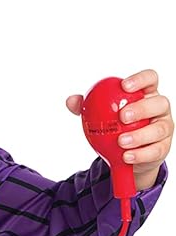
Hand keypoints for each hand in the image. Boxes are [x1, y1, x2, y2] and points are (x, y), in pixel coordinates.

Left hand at [66, 69, 172, 189]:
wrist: (129, 155)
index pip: (150, 79)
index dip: (140, 79)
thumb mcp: (104, 117)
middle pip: (159, 103)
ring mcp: (164, 128)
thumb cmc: (118, 128)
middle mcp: (159, 109)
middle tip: (123, 117)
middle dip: (141, 108)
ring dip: (140, 136)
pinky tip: (126, 156)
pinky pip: (155, 151)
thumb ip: (89, 108)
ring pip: (159, 129)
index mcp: (146, 94)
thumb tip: (71, 101)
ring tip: (121, 142)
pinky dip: (140, 154)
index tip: (124, 86)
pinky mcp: (163, 148)